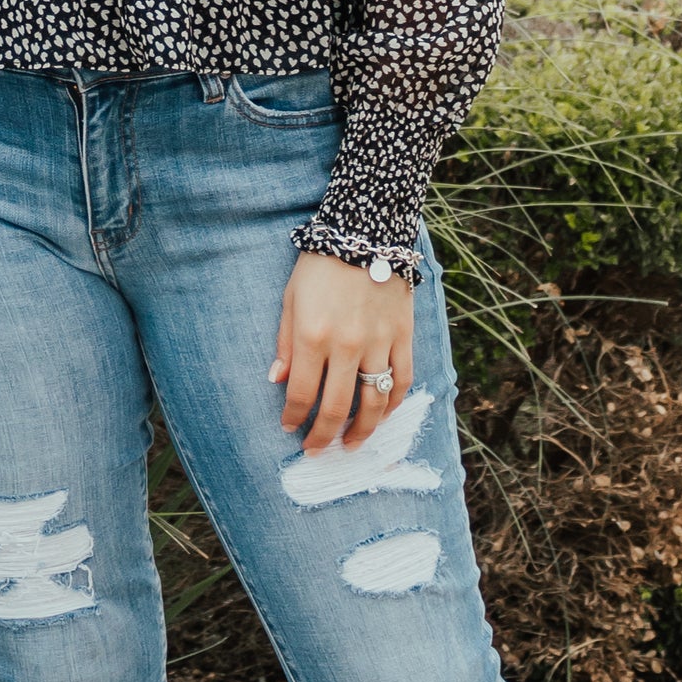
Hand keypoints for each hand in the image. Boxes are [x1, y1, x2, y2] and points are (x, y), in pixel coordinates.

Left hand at [271, 251, 414, 455]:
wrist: (367, 232)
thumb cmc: (320, 265)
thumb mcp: (291, 299)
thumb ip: (285, 344)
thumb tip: (278, 382)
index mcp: (313, 336)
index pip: (301, 394)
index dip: (293, 418)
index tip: (288, 428)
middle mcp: (346, 346)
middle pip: (336, 408)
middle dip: (322, 436)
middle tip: (316, 449)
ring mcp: (378, 343)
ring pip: (373, 402)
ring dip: (361, 431)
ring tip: (350, 444)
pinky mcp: (403, 336)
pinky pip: (402, 380)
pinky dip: (392, 404)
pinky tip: (382, 415)